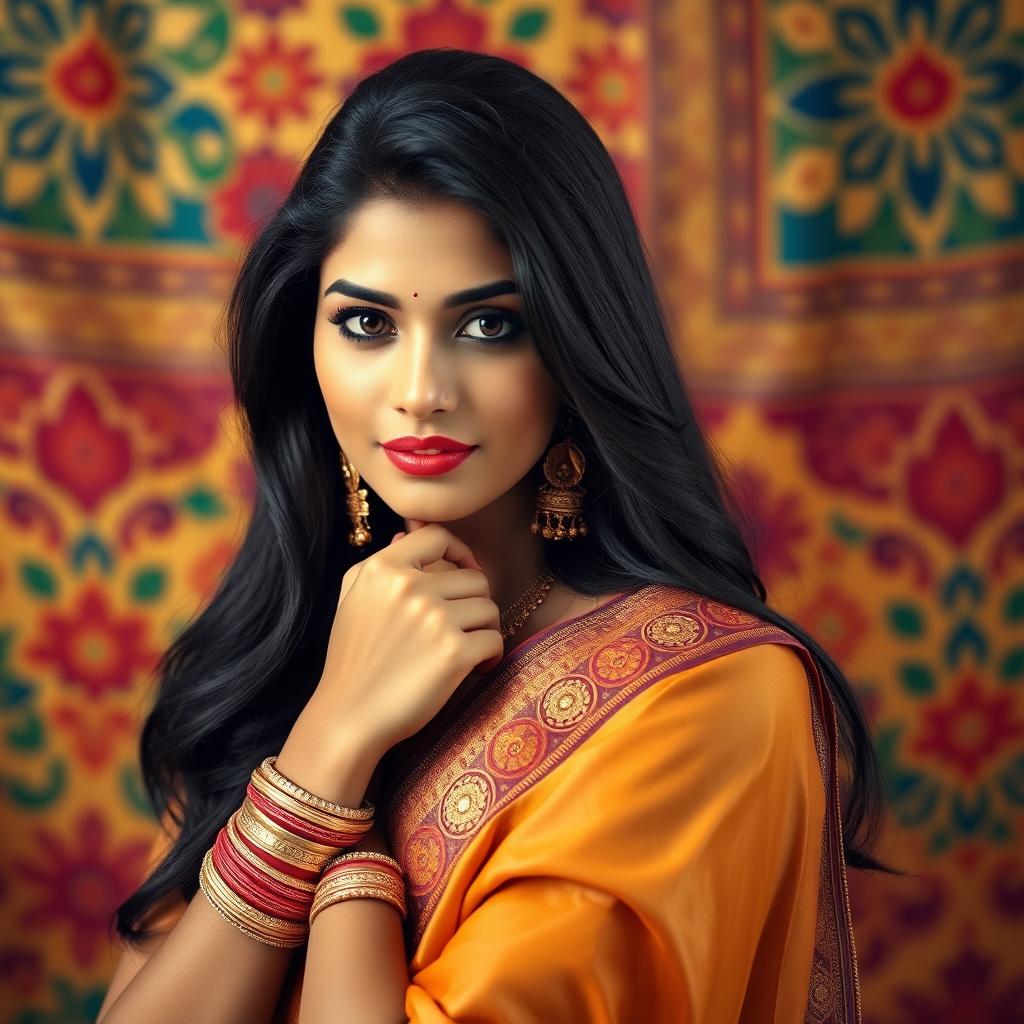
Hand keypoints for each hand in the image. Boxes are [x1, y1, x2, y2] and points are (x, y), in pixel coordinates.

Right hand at [316, 520, 503, 755]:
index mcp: (383, 569)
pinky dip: (491, 656)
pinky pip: (494, 640)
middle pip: (475, 578)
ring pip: (489, 609)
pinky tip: (476, 668)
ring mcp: (434, 619)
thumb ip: (380, 563)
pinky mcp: (453, 653)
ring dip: (485, 629)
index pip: (437, 536)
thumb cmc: (352, 658)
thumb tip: (407, 534)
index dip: (459, 551)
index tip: (462, 572)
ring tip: (468, 649)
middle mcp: (410, 588)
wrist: (349, 715)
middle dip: (474, 603)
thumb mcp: (351, 597)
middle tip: (464, 627)